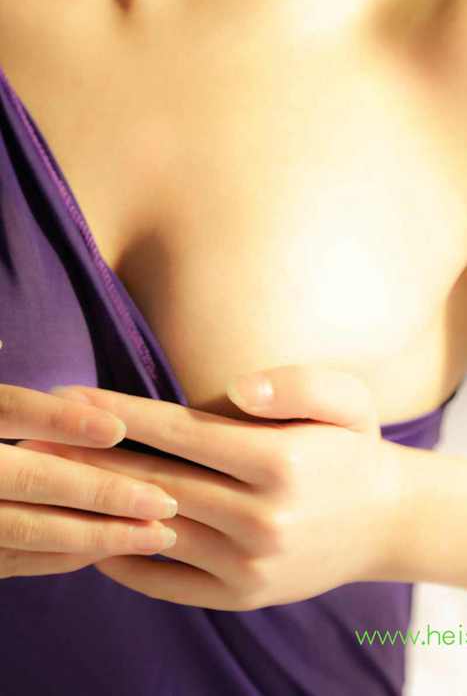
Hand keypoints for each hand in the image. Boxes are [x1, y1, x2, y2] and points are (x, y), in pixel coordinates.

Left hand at [31, 364, 398, 609]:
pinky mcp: (243, 597)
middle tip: (39, 442)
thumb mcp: (346, 398)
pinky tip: (95, 542)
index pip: (180, 432)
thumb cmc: (353, 449)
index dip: (122, 413)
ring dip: (100, 508)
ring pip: (156, 532)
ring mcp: (250, 566)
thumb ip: (293, 384)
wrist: (384, 521)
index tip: (73, 397)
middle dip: (92, 459)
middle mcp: (262, 520)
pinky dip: (127, 564)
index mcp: (279, 463)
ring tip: (55, 486)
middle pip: (156, 484)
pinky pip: (170, 583)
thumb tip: (234, 393)